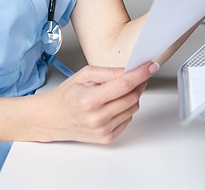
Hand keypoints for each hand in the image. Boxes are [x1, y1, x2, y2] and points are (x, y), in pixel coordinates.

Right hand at [41, 61, 157, 143]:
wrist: (52, 118)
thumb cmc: (67, 95)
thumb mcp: (84, 75)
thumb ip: (109, 72)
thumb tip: (130, 69)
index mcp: (90, 100)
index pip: (124, 85)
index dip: (141, 74)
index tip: (152, 66)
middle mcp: (97, 118)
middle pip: (132, 97)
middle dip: (139, 83)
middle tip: (137, 74)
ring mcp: (103, 130)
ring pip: (133, 108)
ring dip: (132, 96)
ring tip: (117, 91)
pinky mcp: (107, 138)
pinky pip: (128, 119)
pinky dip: (126, 109)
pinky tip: (113, 104)